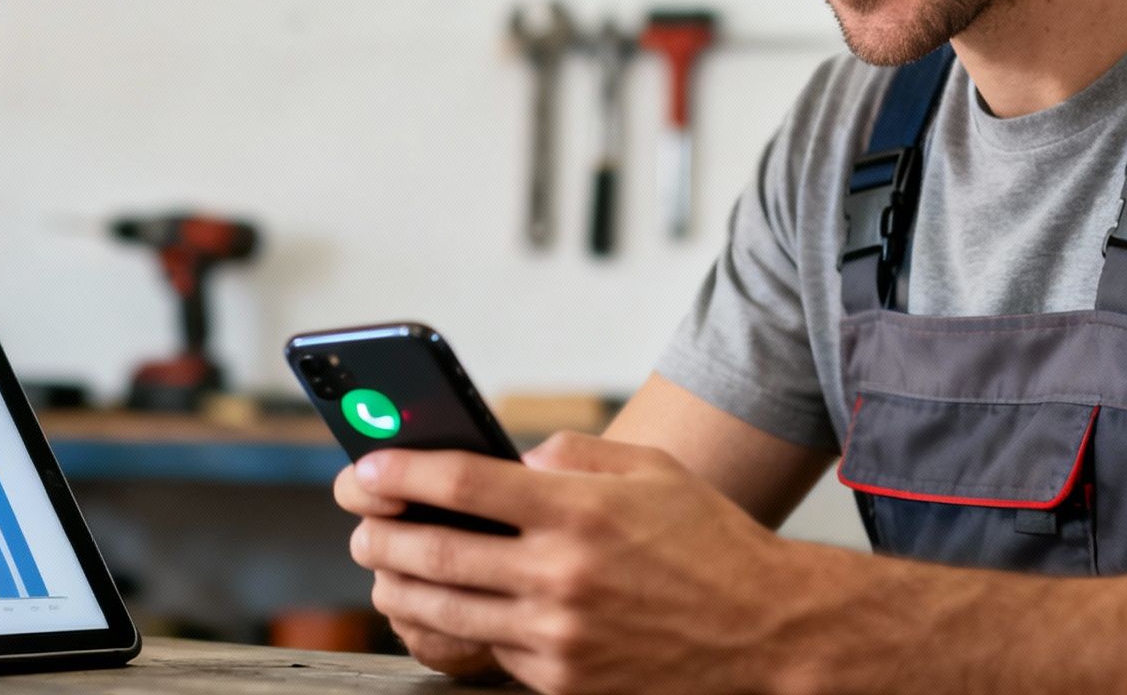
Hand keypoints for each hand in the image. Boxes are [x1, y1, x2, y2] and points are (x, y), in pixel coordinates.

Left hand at [337, 432, 802, 694]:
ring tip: (385, 569)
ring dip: (400, 586)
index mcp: (578, 510)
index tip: (364, 468)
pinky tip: (450, 610)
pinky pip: (490, 652)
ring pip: (446, 610)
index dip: (401, 472)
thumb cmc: (710, 543)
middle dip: (380, 534)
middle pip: (435, 551)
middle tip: (358, 525)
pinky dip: (461, 629)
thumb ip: (576, 455)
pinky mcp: (563, 682)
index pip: (464, 483)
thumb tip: (515, 463)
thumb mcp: (651, 471)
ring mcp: (558, 635)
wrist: (767, 632)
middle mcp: (561, 573)